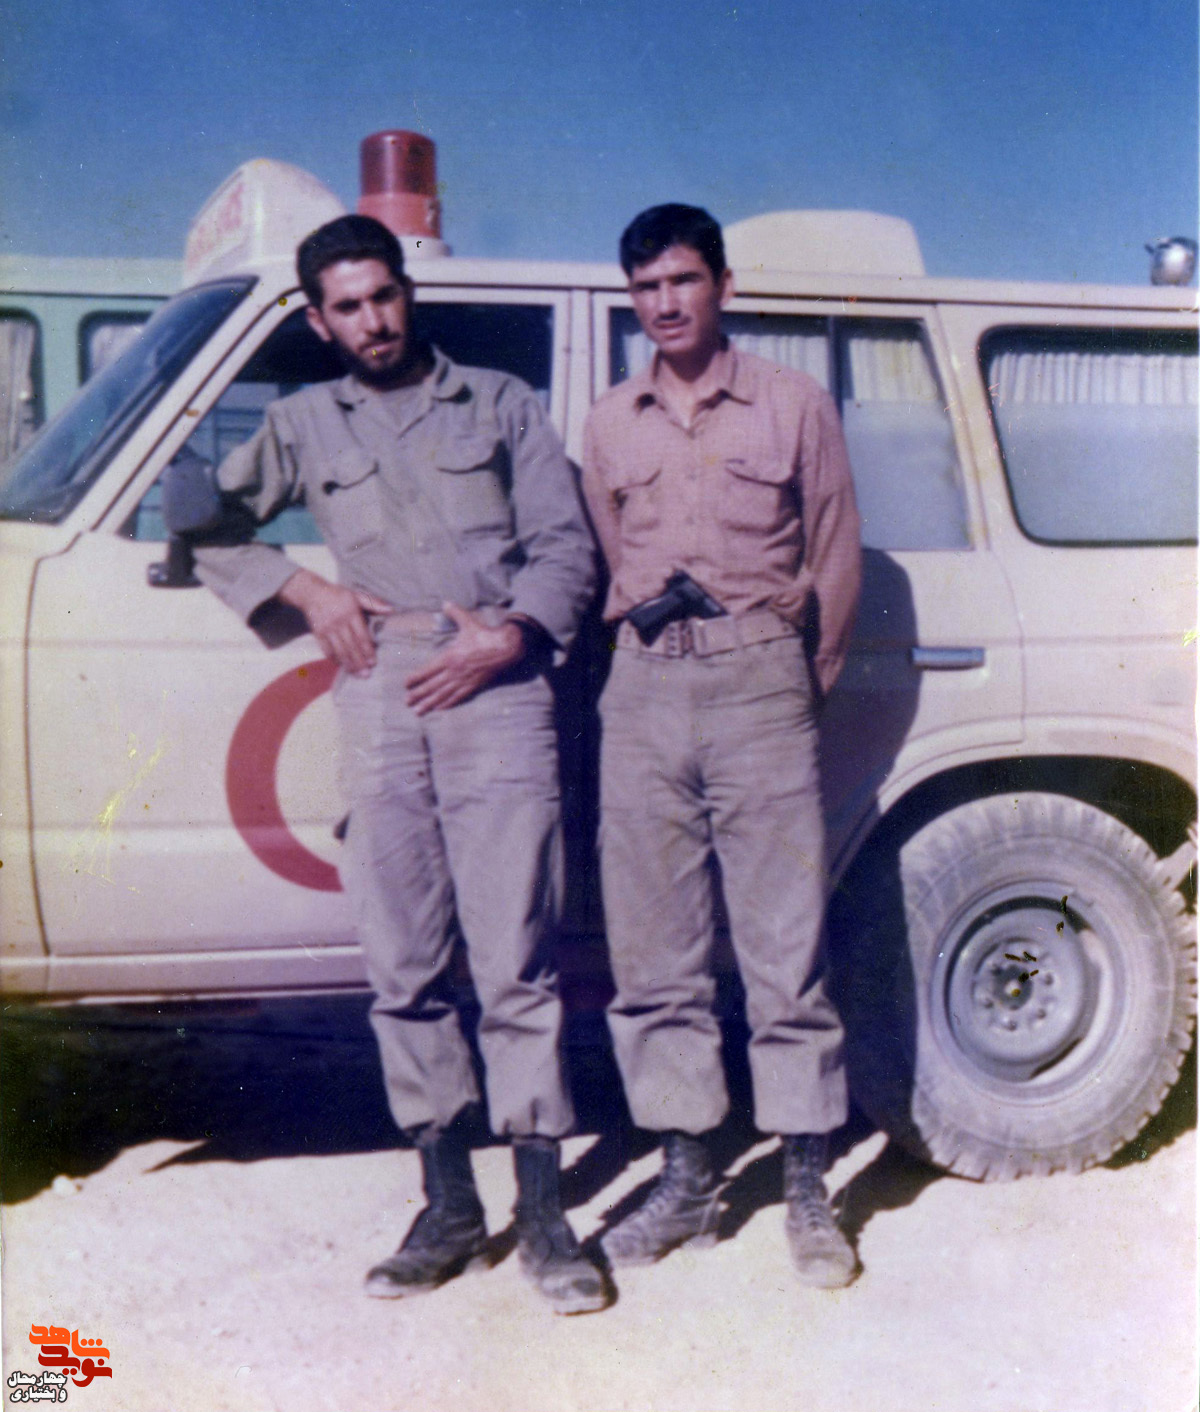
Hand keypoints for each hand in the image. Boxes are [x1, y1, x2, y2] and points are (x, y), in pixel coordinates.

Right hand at [278, 568, 391, 675]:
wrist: (312, 593)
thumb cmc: (338, 595)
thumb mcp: (357, 595)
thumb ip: (374, 603)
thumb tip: (391, 610)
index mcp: (350, 613)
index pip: (361, 636)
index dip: (368, 650)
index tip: (374, 662)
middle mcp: (339, 623)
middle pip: (351, 646)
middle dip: (359, 662)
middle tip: (367, 674)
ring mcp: (327, 629)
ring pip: (339, 651)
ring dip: (348, 664)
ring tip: (357, 674)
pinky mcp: (318, 634)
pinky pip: (327, 650)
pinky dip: (335, 660)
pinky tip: (342, 666)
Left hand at [404, 602, 525, 714]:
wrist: (506, 648)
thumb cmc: (485, 635)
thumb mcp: (469, 622)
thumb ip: (455, 613)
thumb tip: (445, 603)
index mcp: (450, 656)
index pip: (428, 670)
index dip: (416, 678)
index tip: (406, 684)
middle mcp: (455, 671)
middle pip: (432, 685)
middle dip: (418, 694)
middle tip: (407, 702)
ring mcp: (464, 680)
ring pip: (443, 694)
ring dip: (429, 703)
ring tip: (418, 711)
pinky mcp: (474, 686)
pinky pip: (458, 697)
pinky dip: (448, 703)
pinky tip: (439, 709)